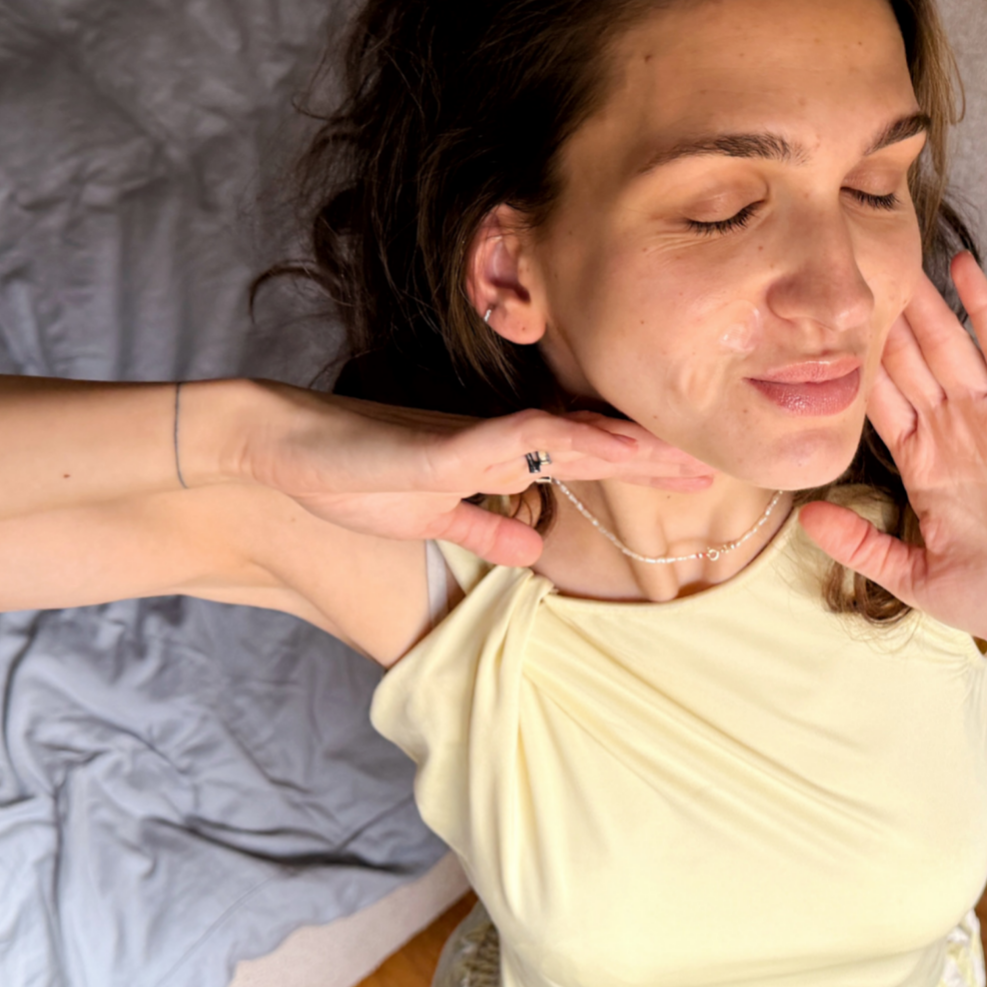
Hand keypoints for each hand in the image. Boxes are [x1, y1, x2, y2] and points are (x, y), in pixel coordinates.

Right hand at [237, 386, 714, 565]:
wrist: (277, 446)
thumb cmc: (349, 476)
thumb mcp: (432, 518)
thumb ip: (483, 527)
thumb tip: (532, 548)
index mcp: (494, 460)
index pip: (580, 462)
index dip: (636, 466)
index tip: (691, 472)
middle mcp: (491, 443)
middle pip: (585, 445)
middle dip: (647, 454)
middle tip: (709, 460)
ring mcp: (464, 443)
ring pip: (555, 437)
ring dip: (612, 445)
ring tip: (668, 452)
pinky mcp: (432, 451)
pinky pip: (495, 445)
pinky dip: (537, 443)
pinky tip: (579, 445)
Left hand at [797, 251, 986, 646]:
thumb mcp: (918, 578)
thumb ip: (862, 546)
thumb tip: (805, 515)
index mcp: (925, 468)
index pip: (878, 403)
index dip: (850, 366)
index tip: (818, 328)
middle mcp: (954, 434)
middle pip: (905, 363)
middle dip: (879, 321)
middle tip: (848, 269)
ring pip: (947, 346)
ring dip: (922, 303)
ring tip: (893, 255)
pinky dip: (985, 308)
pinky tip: (963, 269)